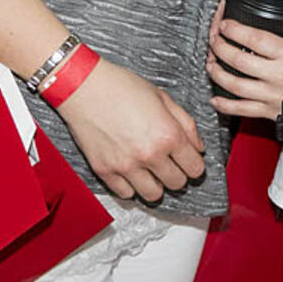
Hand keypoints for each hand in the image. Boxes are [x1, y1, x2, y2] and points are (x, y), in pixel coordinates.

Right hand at [55, 58, 205, 201]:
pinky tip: (132, 172)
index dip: (195, 165)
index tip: (189, 162)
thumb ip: (186, 124)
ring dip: (157, 185)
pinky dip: (131, 186)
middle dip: (178, 174)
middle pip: (177, 184)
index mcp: (167, 134)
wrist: (84, 86)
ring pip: (154, 195)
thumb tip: (198, 148)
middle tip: (170, 164)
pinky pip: (126, 194)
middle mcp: (149, 154)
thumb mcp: (163, 98)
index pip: (195, 168)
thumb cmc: (122, 87)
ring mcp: (126, 165)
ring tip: (151, 172)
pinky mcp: (105, 171)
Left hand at [207, 19, 282, 120]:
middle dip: (220, 48)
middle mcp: (276, 75)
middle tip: (214, 41)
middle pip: (238, 59)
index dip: (235, 30)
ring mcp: (269, 94)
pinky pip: (240, 109)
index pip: (255, 38)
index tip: (225, 24)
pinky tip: (215, 98)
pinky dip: (224, 105)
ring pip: (234, 84)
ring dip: (217, 73)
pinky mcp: (267, 111)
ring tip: (210, 65)